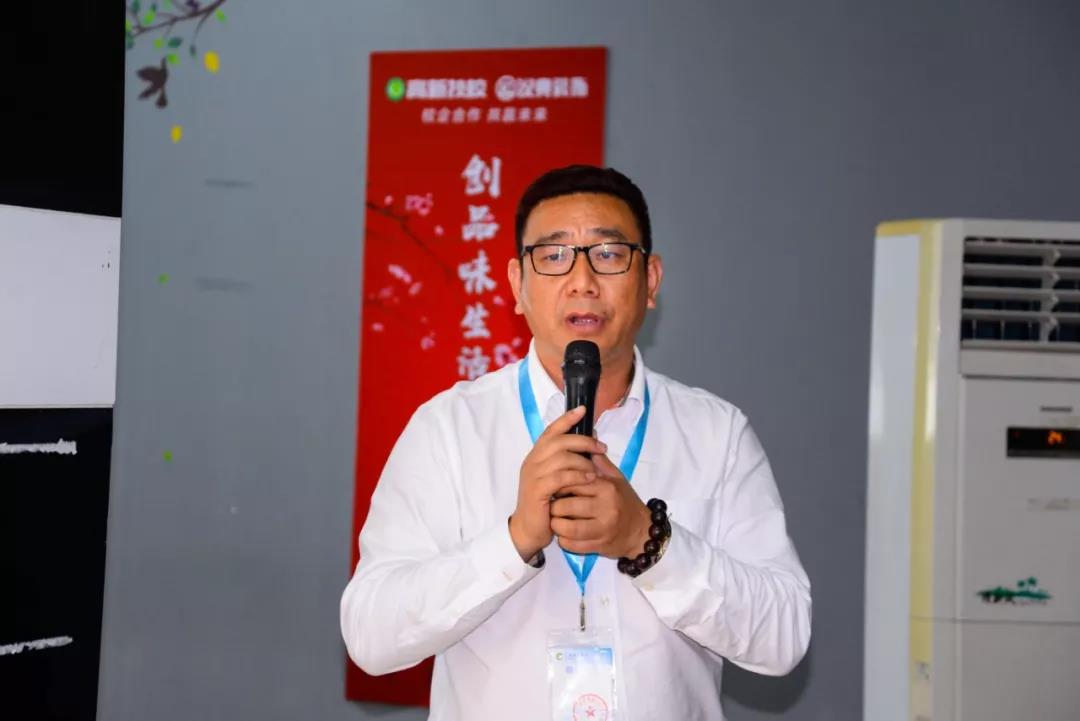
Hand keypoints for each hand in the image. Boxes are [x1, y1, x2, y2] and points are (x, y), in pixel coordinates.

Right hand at [509, 406, 607, 560]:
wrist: (528, 530)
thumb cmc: (545, 504)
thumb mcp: (557, 479)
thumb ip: (568, 461)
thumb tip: (590, 441)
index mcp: (536, 456)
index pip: (550, 431)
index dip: (566, 419)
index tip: (583, 410)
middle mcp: (532, 462)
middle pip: (558, 441)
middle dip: (583, 440)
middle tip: (601, 447)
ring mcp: (533, 475)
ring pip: (561, 457)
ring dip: (583, 460)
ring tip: (597, 468)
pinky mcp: (538, 490)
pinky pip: (561, 476)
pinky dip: (578, 475)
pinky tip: (590, 479)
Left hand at [549, 452, 651, 558]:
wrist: (641, 531)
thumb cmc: (625, 501)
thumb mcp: (616, 479)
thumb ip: (599, 462)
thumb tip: (588, 437)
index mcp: (606, 488)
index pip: (573, 482)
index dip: (560, 484)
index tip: (557, 486)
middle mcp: (605, 508)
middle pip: (566, 506)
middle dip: (554, 506)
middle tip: (554, 504)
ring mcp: (602, 529)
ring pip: (566, 528)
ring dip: (556, 524)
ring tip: (557, 519)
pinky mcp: (598, 546)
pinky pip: (571, 545)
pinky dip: (563, 540)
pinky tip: (565, 533)